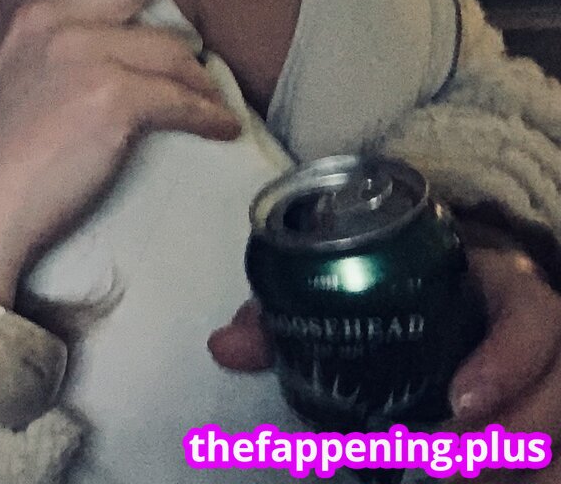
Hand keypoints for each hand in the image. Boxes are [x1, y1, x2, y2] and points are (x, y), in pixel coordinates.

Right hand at [0, 0, 244, 304]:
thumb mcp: (2, 68)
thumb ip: (49, 38)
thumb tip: (126, 39)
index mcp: (20, 4)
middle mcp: (50, 14)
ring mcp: (82, 50)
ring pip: (174, 52)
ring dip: (195, 85)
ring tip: (198, 109)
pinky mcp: (113, 94)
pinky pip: (187, 99)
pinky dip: (206, 118)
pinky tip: (211, 129)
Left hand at [210, 249, 560, 480]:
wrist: (436, 289)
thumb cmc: (389, 286)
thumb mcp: (344, 287)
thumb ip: (285, 313)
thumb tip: (224, 348)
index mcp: (496, 289)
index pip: (533, 317)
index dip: (508, 361)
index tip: (457, 401)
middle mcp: (534, 336)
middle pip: (559, 389)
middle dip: (513, 430)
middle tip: (447, 462)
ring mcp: (545, 379)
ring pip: (560, 432)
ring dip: (515, 462)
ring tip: (454, 476)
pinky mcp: (542, 415)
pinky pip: (552, 458)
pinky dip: (522, 474)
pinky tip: (479, 482)